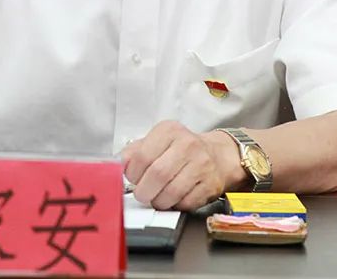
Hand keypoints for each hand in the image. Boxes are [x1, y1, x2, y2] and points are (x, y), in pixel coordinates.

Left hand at [121, 120, 242, 210]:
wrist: (218, 155)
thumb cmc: (182, 150)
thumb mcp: (157, 141)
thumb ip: (135, 151)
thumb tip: (119, 165)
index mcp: (169, 130)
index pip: (142, 155)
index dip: (133, 173)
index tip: (133, 178)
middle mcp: (187, 144)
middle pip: (157, 175)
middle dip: (144, 191)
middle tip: (142, 193)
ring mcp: (201, 165)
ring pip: (171, 192)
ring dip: (158, 201)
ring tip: (157, 197)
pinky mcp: (210, 185)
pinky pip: (185, 203)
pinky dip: (175, 206)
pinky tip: (173, 199)